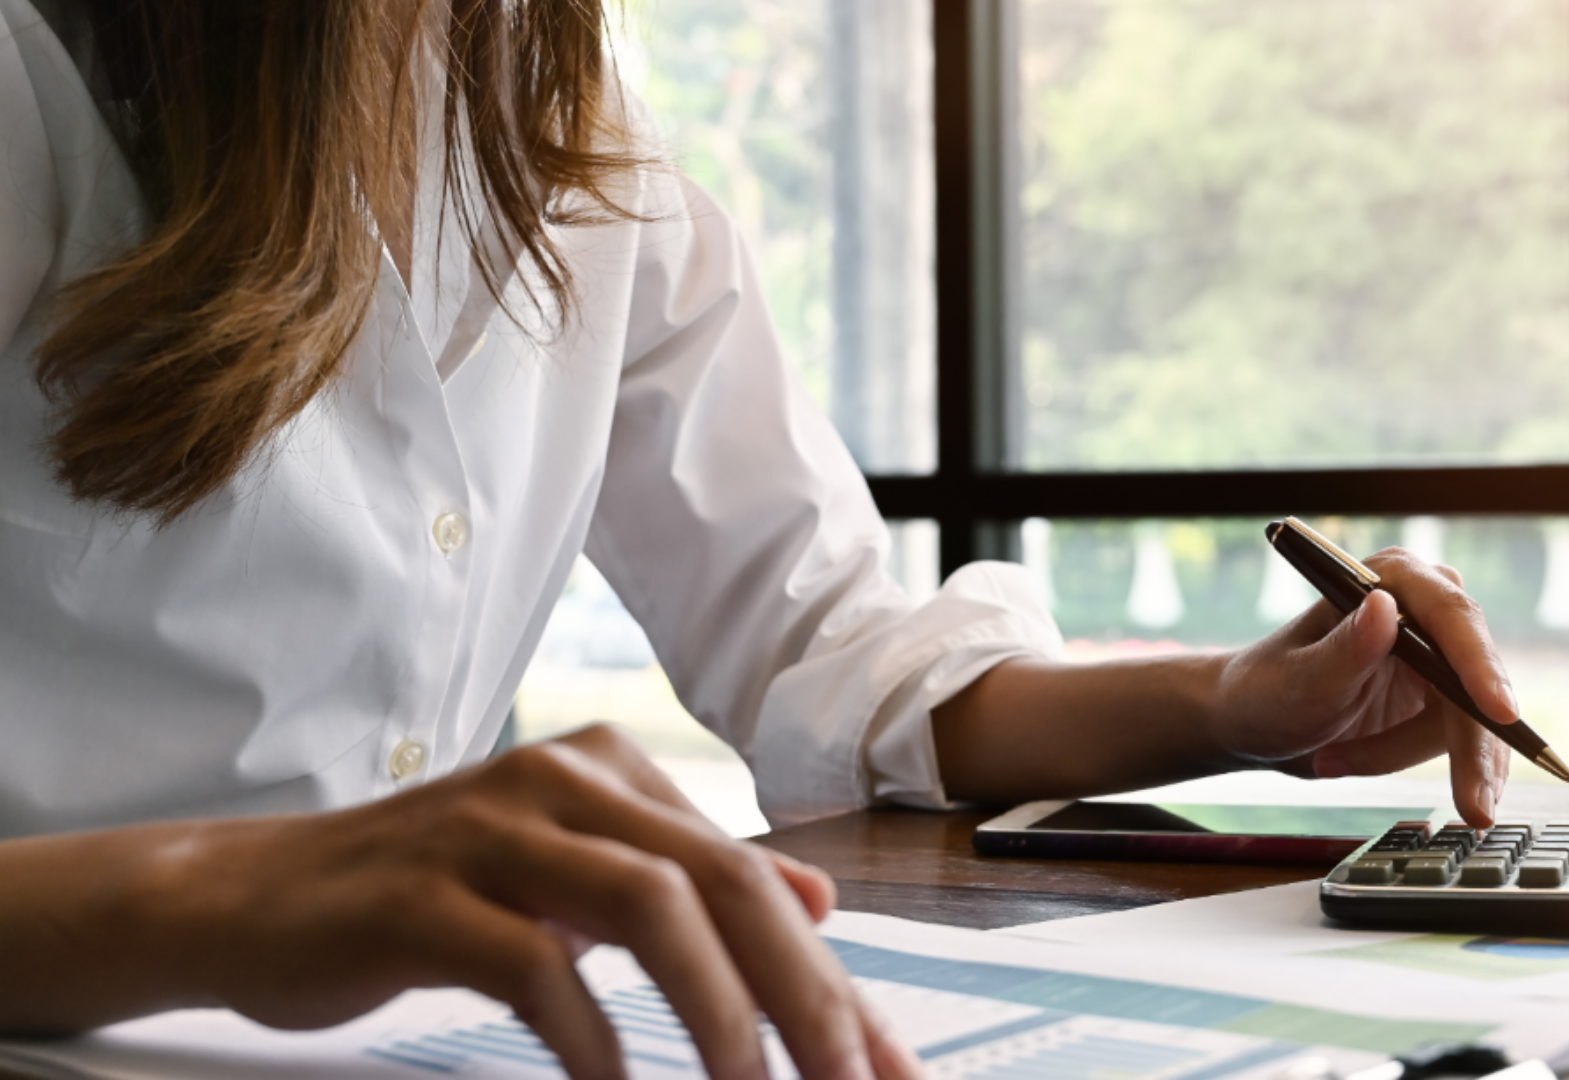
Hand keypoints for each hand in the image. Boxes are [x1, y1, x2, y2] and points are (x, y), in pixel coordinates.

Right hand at [107, 726, 920, 1079]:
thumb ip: (688, 880)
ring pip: (648, 906)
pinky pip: (534, 964)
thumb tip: (817, 901)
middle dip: (802, 993)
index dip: (828, 975)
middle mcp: (562, 780)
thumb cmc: (428, 896)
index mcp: (610, 772)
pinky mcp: (419, 895)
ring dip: (718, 1013)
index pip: (749, 876)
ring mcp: (489, 829)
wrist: (247, 897)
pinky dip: (592, 1038)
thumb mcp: (573, 875)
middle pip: (720, 881)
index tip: (882, 1066)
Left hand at [1212, 548, 1514, 825]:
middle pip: (1475, 678)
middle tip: (1474, 807)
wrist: (1254, 724)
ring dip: (1407, 754)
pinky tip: (1367, 767)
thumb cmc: (1266, 691)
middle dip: (1471, 746)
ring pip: (1470, 719)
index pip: (1451, 617)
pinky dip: (1427, 767)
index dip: (1480, 665)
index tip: (1499, 712)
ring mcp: (1437, 654)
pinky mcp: (1441, 696)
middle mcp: (1423, 608)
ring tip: (1337, 761)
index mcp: (1389, 580)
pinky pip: (1462, 740)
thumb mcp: (1300, 680)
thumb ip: (1345, 649)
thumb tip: (1385, 607)